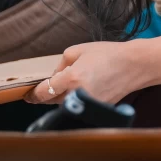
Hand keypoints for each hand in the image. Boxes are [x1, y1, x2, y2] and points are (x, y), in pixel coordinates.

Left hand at [28, 41, 154, 104]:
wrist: (133, 66)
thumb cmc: (107, 55)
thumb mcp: (77, 51)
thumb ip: (61, 64)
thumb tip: (53, 77)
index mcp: (71, 79)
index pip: (44, 93)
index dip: (33, 94)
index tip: (27, 95)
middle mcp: (78, 95)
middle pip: (52, 101)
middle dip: (47, 95)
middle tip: (43, 88)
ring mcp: (88, 105)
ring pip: (65, 106)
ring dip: (61, 98)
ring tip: (66, 86)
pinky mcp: (97, 110)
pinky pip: (79, 107)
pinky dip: (75, 101)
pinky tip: (81, 90)